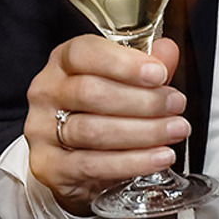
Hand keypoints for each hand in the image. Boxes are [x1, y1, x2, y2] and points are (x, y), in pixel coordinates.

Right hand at [25, 35, 188, 215]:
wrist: (67, 162)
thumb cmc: (93, 114)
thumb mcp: (117, 84)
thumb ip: (141, 69)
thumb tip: (167, 52)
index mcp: (62, 63)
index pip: (83, 53)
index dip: (123, 63)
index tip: (158, 73)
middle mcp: (47, 92)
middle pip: (91, 92)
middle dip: (142, 100)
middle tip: (176, 104)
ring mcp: (42, 130)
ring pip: (93, 130)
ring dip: (143, 131)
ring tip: (174, 130)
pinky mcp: (49, 166)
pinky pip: (92, 165)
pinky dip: (131, 162)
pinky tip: (158, 157)